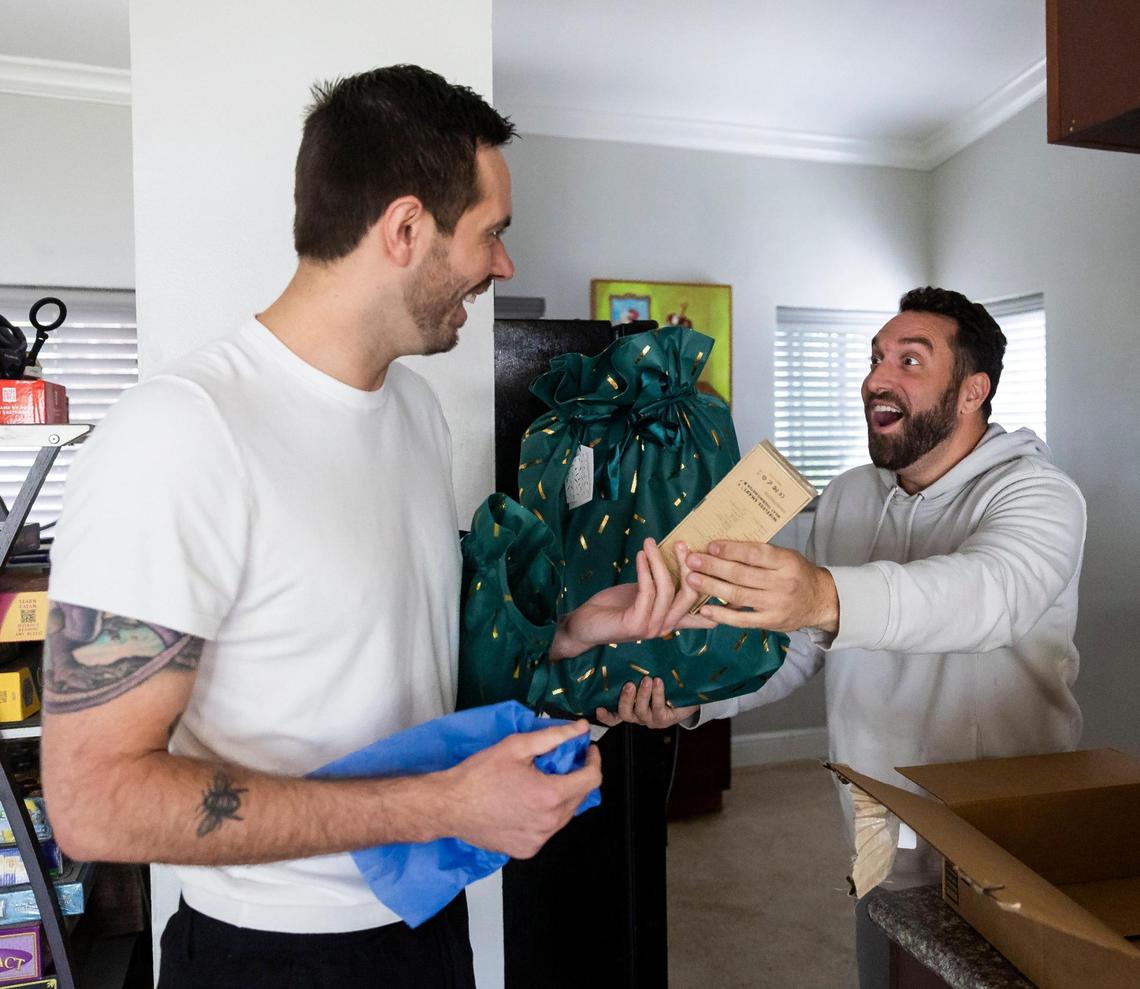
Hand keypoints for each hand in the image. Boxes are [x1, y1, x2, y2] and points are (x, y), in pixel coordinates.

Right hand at [440, 720, 601, 858]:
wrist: (449, 806)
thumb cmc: (479, 774)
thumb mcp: (517, 746)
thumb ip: (554, 737)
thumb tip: (580, 728)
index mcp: (550, 795)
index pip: (591, 779)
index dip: (593, 760)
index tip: (587, 751)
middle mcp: (548, 823)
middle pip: (580, 797)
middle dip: (576, 776)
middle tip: (561, 762)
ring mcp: (538, 840)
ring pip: (565, 815)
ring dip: (561, 796)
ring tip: (540, 781)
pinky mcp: (526, 850)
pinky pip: (547, 830)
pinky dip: (545, 815)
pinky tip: (527, 802)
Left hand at [549, 538, 713, 660]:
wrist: (585, 625)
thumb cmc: (615, 607)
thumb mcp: (644, 593)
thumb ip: (662, 584)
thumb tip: (680, 558)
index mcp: (672, 619)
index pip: (704, 611)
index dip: (719, 597)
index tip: (725, 573)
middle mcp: (667, 626)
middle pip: (691, 595)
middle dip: (687, 565)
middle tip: (680, 543)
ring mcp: (652, 627)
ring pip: (667, 589)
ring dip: (658, 561)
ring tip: (649, 543)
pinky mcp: (636, 624)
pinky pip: (647, 592)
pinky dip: (644, 570)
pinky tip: (640, 556)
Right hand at [595, 675, 697, 729]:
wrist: (687, 694)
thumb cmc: (663, 683)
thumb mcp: (645, 677)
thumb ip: (633, 673)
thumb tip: (623, 650)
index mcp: (630, 708)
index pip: (614, 717)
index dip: (605, 715)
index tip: (598, 708)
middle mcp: (638, 716)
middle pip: (625, 714)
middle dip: (626, 699)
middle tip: (629, 685)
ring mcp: (651, 719)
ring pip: (641, 711)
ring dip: (643, 695)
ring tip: (647, 679)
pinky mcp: (664, 719)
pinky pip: (658, 708)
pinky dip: (657, 694)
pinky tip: (659, 682)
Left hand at [684, 541, 838, 632]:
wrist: (820, 600)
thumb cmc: (797, 573)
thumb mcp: (786, 557)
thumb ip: (760, 554)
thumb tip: (723, 548)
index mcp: (785, 562)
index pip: (754, 554)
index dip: (731, 550)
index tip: (710, 546)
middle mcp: (782, 583)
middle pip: (741, 574)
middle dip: (713, 566)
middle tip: (691, 560)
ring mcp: (775, 604)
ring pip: (738, 595)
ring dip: (711, 587)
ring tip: (691, 579)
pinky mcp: (770, 622)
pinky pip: (742, 619)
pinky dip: (722, 615)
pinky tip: (705, 609)